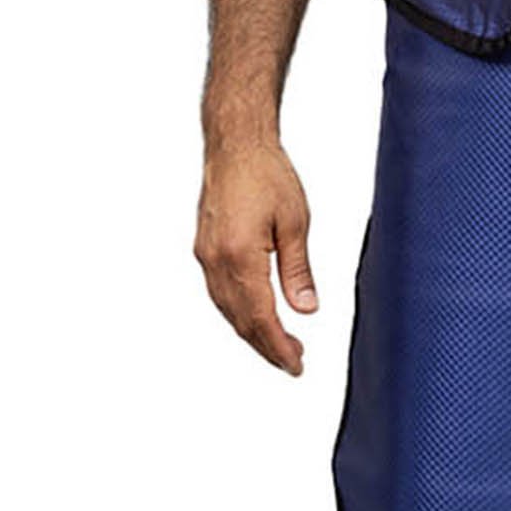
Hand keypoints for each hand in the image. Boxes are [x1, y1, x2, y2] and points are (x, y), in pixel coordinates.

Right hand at [194, 139, 316, 374]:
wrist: (235, 145)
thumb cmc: (267, 174)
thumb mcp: (295, 222)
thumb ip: (297, 270)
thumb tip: (306, 310)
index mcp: (239, 257)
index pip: (259, 317)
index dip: (278, 347)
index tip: (296, 365)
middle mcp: (215, 261)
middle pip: (240, 320)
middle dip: (266, 346)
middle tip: (293, 363)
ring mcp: (205, 255)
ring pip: (227, 309)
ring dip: (251, 332)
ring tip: (279, 346)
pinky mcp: (204, 248)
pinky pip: (219, 292)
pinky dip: (238, 312)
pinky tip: (255, 316)